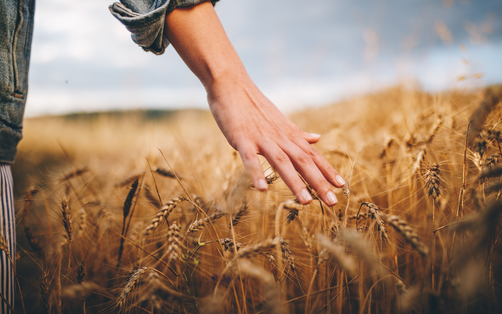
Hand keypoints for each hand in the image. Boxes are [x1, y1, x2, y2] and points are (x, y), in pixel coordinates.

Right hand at [164, 2, 344, 204]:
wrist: (231, 84)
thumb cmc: (254, 105)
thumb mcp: (280, 120)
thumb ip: (298, 133)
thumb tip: (318, 138)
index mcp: (288, 134)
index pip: (312, 154)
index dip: (327, 170)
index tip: (341, 186)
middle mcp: (279, 137)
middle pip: (303, 161)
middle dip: (319, 182)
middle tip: (333, 202)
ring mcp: (261, 138)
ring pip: (281, 162)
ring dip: (294, 182)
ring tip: (306, 202)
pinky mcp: (242, 138)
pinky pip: (250, 158)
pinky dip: (256, 173)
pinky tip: (262, 190)